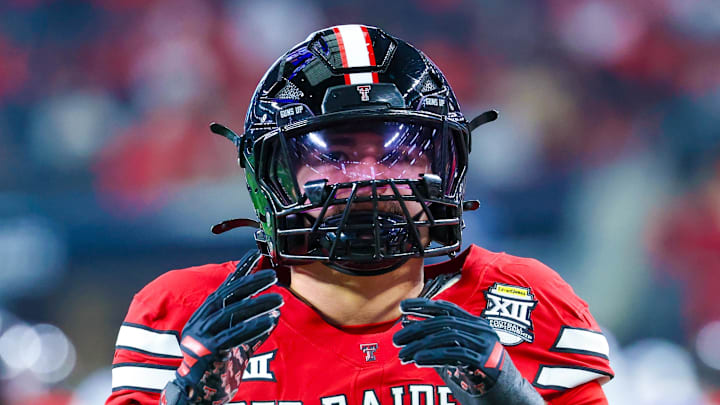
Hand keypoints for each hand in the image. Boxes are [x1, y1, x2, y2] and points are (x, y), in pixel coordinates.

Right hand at [161, 269, 282, 404]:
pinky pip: (235, 335)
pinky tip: (270, 321)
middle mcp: (202, 320)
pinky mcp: (209, 351)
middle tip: (273, 275)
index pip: (226, 286)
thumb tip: (274, 314)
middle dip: (251, 282)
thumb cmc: (216, 366)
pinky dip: (253, 327)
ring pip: (233, 313)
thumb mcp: (235, 343)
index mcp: (206, 314)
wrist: (196, 394)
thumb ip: (252, 328)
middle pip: (228, 295)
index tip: (256, 255)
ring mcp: (203, 335)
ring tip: (279, 299)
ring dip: (258, 304)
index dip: (241, 270)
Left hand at [393, 298, 505, 394]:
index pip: (447, 308)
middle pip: (443, 321)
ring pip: (447, 335)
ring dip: (421, 345)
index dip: (423, 305)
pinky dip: (433, 356)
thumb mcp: (456, 360)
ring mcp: (486, 345)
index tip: (403, 306)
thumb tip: (411, 333)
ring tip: (403, 355)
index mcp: (476, 325)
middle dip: (416, 329)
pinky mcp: (486, 362)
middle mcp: (482, 330)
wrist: (510, 402)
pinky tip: (417, 360)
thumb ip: (438, 346)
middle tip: (396, 340)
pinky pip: (455, 354)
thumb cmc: (480, 381)